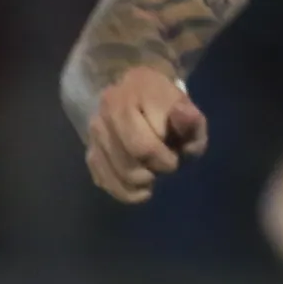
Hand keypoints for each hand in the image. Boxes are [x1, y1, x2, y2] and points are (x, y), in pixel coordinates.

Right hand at [82, 64, 209, 202]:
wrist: (145, 99)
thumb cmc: (173, 111)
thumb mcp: (191, 115)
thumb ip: (192, 121)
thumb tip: (183, 115)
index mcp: (136, 92)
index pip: (145, 146)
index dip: (167, 160)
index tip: (176, 153)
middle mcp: (108, 108)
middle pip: (128, 162)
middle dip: (152, 172)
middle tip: (164, 165)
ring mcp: (95, 130)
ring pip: (116, 174)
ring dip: (140, 182)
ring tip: (152, 172)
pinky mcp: (90, 149)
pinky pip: (104, 180)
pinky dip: (125, 191)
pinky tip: (140, 187)